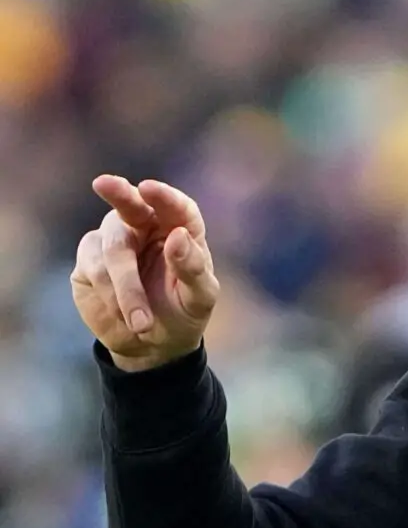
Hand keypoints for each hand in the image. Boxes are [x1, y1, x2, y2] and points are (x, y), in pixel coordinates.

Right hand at [71, 176, 219, 371]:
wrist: (153, 344)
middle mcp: (145, 227)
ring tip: (143, 324)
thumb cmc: (183, 311)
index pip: (176, 206)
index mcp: (180, 228)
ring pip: (113, 249)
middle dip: (118, 193)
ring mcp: (114, 241)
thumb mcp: (199, 297)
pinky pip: (94, 270)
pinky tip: (125, 316)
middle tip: (104, 183)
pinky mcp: (89, 261)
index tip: (148, 188)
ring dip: (127, 289)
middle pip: (130, 203)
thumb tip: (176, 237)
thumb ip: (192, 268)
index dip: (164, 196)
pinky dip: (111, 296)